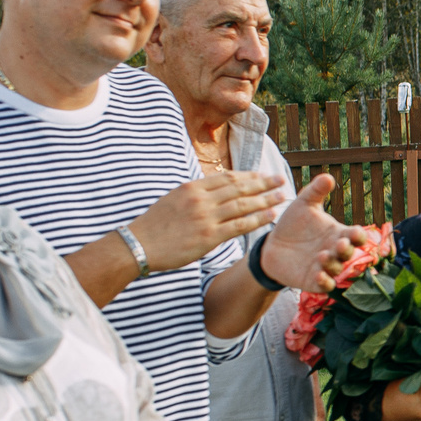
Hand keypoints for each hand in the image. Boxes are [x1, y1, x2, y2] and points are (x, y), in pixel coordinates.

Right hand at [131, 171, 284, 273]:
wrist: (138, 244)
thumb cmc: (154, 225)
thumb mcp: (173, 200)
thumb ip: (195, 195)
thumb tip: (213, 193)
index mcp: (192, 188)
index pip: (226, 177)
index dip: (248, 176)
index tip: (262, 175)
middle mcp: (201, 199)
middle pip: (239, 187)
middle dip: (263, 183)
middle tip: (281, 179)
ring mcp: (206, 217)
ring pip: (243, 205)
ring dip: (266, 199)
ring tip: (282, 196)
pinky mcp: (209, 236)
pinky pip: (239, 225)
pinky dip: (257, 219)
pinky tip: (270, 216)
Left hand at [256, 174, 369, 291]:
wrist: (272, 245)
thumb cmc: (293, 224)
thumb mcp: (303, 205)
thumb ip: (315, 192)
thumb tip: (328, 177)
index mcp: (338, 233)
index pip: (356, 236)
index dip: (359, 235)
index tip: (355, 232)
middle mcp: (335, 251)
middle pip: (349, 253)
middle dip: (347, 250)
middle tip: (339, 245)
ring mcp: (325, 267)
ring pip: (337, 269)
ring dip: (333, 264)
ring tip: (322, 256)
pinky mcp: (313, 280)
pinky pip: (325, 285)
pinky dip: (325, 282)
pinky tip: (318, 275)